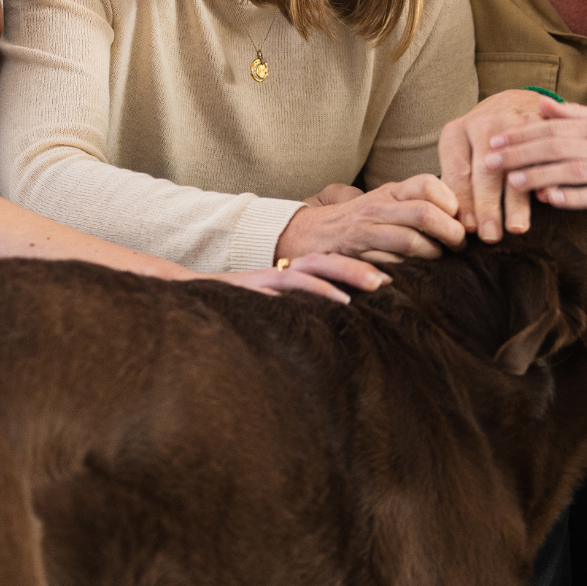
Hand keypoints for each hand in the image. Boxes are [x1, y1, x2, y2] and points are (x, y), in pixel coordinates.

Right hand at [209, 253, 391, 304]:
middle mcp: (286, 271)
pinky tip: (336, 300)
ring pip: (316, 268)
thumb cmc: (240, 310)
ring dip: (347, 274)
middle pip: (331, 260)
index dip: (361, 268)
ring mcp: (272, 277)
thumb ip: (303, 310)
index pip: (334, 264)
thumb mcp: (277, 310)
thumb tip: (338, 325)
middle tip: (392, 280)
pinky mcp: (257, 287)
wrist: (193, 302)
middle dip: (361, 268)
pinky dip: (315, 290)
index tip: (393, 280)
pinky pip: (290, 286)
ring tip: (375, 284)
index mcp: (294, 274)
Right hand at [276, 174, 464, 264]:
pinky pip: (391, 264)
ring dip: (433, 255)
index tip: (460, 218)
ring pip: (410, 242)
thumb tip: (462, 213)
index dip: (451, 202)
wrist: (313, 233)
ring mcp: (367, 232)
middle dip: (450, 232)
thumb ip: (418, 201)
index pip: (427, 184)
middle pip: (424, 214)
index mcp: (391, 190)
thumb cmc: (363, 218)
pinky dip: (410, 270)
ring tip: (442, 260)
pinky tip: (420, 273)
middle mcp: (379, 207)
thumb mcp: (388, 200)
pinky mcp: (359, 256)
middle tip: (461, 245)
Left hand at [437, 89, 546, 242]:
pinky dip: (543, 179)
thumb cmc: (479, 142)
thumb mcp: (460, 154)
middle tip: (490, 236)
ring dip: (515, 201)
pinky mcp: (539, 123)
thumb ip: (457, 183)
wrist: (510, 103)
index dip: (464, 201)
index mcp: (457, 132)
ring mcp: (513, 120)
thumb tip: (464, 225)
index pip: (459, 172)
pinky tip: (545, 200)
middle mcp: (484, 123)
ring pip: (515, 166)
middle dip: (487, 206)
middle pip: (485, 170)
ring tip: (516, 228)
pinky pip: (542, 155)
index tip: (469, 229)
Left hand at [487, 101, 586, 211]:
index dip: (521, 134)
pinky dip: (573, 197)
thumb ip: (574, 115)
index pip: (552, 127)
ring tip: (513, 182)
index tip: (493, 141)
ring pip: (573, 170)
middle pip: (557, 146)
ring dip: (541, 175)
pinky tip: (550, 199)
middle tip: (491, 161)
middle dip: (521, 154)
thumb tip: (540, 104)